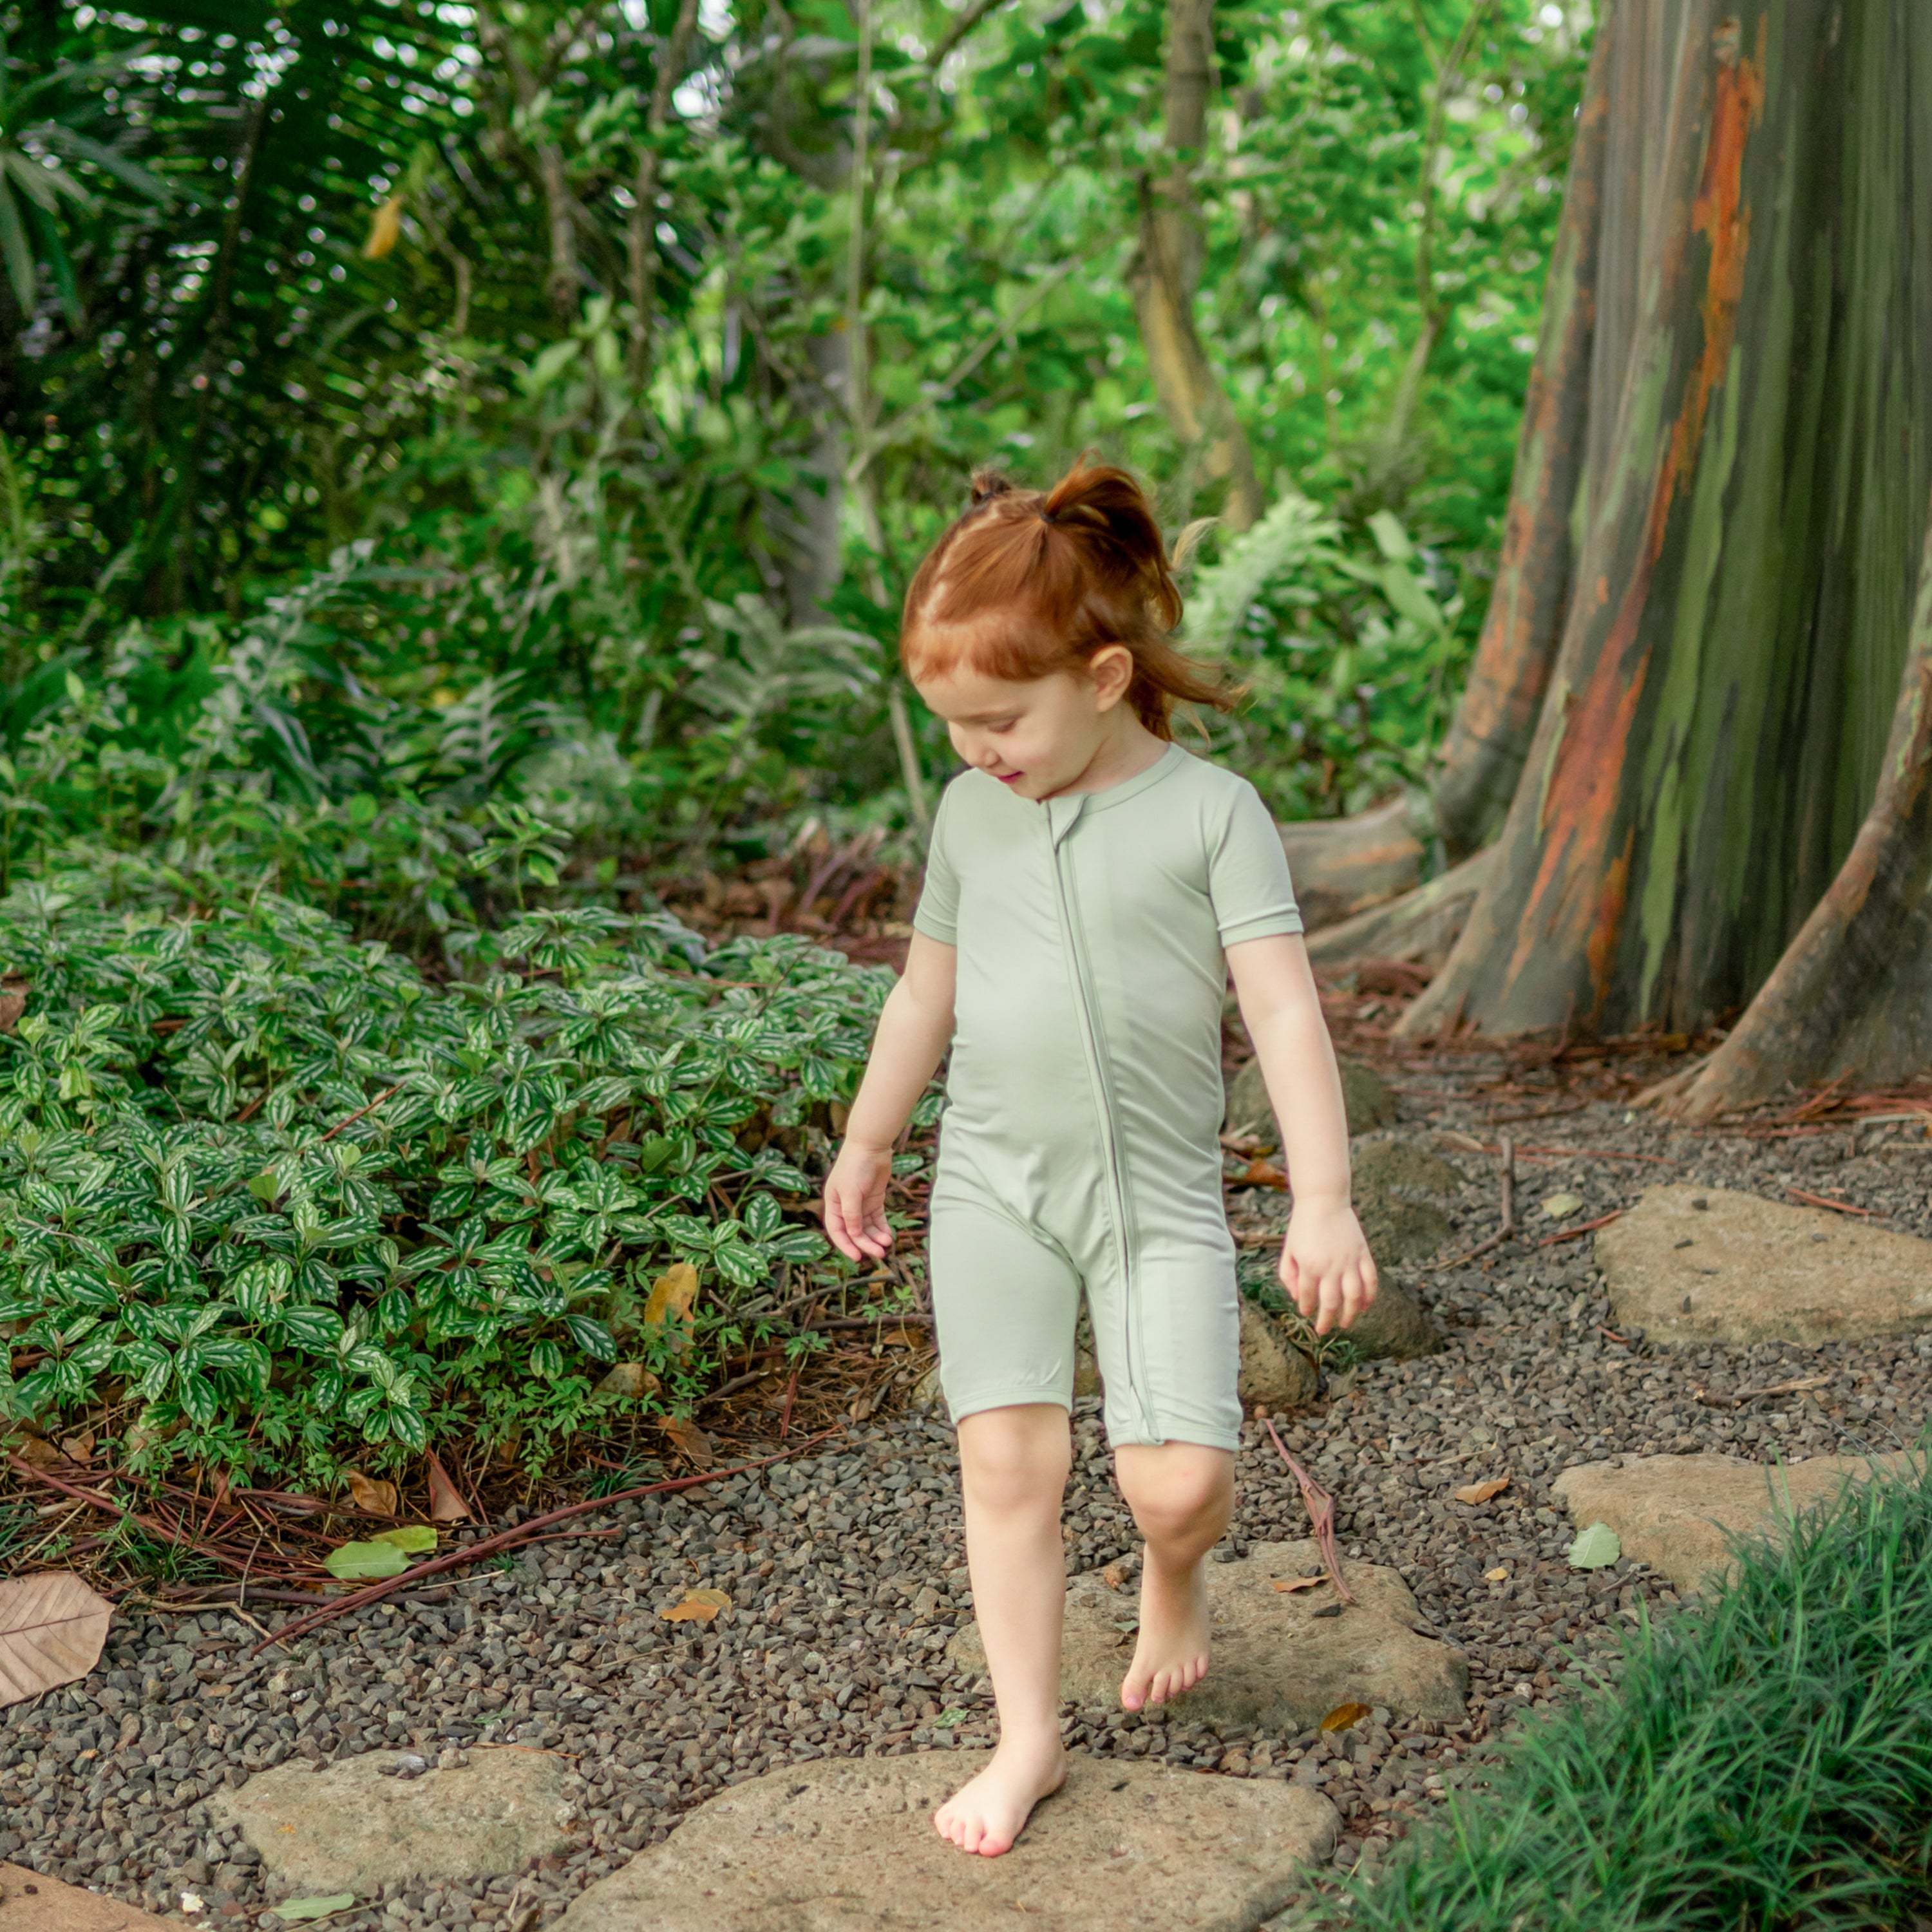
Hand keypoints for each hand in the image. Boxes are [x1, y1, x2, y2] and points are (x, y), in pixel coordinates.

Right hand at [824, 1140, 894, 1261]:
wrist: (871, 1146)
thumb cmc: (855, 1167)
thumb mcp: (851, 1192)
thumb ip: (852, 1215)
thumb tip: (854, 1235)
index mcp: (833, 1204)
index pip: (837, 1231)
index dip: (846, 1246)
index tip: (857, 1258)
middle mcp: (846, 1207)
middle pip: (855, 1232)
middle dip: (866, 1244)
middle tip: (880, 1254)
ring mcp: (861, 1204)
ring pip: (868, 1228)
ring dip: (876, 1237)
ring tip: (887, 1244)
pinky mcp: (874, 1200)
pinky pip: (878, 1219)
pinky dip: (883, 1228)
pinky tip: (889, 1236)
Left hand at [1280, 1198, 1376, 1335]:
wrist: (1323, 1201)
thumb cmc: (1302, 1227)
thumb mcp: (1288, 1251)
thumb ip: (1289, 1276)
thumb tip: (1299, 1299)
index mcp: (1309, 1266)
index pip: (1309, 1297)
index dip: (1307, 1308)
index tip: (1307, 1314)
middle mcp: (1330, 1266)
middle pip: (1331, 1303)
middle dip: (1327, 1320)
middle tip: (1323, 1330)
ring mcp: (1349, 1261)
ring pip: (1354, 1296)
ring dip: (1350, 1314)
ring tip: (1345, 1324)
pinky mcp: (1363, 1254)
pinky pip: (1370, 1280)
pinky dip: (1369, 1296)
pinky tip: (1363, 1306)